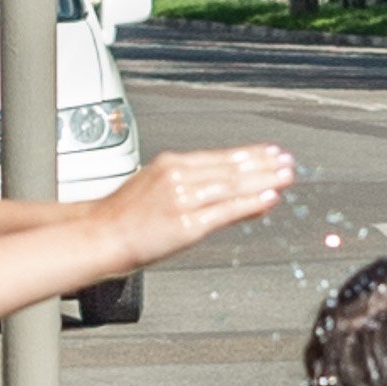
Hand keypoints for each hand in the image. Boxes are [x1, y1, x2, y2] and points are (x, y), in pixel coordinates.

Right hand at [108, 144, 297, 265]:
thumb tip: (217, 185)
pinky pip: (226, 211)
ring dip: (264, 180)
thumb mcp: (153, 184)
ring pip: (233, 186)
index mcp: (171, 164)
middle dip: (263, 164)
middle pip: (230, 168)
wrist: (98, 234)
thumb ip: (186, 183)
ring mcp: (184, 199)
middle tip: (288, 161)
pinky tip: (268, 199)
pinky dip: (251, 203)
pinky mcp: (187, 224)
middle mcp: (179, 177)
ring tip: (286, 177)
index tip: (270, 151)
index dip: (249, 154)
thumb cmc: (121, 216)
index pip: (219, 156)